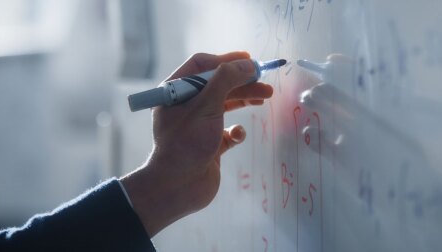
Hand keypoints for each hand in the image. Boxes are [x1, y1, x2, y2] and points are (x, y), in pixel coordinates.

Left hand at [119, 51, 273, 236]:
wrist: (177, 187)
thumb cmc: (186, 143)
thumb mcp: (206, 106)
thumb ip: (227, 80)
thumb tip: (247, 64)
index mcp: (175, 91)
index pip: (202, 65)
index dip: (226, 61)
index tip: (249, 61)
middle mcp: (186, 106)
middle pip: (219, 85)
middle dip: (243, 82)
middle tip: (265, 83)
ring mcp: (198, 126)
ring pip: (226, 105)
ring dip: (245, 100)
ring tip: (265, 99)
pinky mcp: (209, 144)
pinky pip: (227, 132)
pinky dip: (236, 131)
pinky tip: (237, 135)